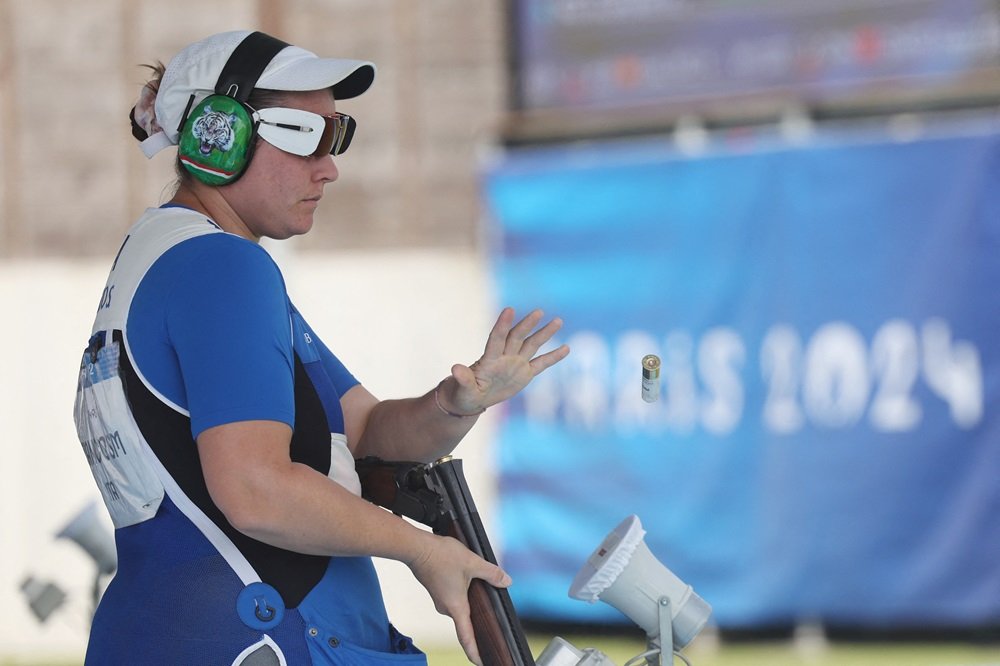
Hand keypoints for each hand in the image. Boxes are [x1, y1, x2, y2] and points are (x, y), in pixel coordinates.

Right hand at [407, 533, 511, 665]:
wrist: (416, 547)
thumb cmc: (441, 556)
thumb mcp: (473, 563)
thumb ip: (491, 573)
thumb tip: (507, 581)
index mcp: (456, 607)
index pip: (466, 637)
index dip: (474, 652)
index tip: (481, 662)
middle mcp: (446, 607)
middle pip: (465, 619)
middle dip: (477, 617)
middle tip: (491, 616)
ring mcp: (439, 599)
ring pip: (459, 605)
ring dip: (469, 599)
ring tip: (478, 586)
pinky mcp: (436, 590)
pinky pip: (452, 596)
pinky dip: (462, 592)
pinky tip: (466, 578)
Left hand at [444, 307, 569, 414]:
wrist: (473, 399)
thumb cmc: (463, 394)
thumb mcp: (462, 389)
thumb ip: (463, 378)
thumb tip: (455, 368)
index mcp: (489, 359)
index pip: (496, 338)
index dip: (502, 325)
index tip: (509, 310)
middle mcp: (504, 356)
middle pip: (517, 337)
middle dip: (527, 325)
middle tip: (538, 311)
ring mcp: (516, 363)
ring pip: (532, 345)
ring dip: (544, 334)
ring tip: (558, 321)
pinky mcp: (524, 374)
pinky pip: (541, 364)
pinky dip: (553, 357)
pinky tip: (567, 348)